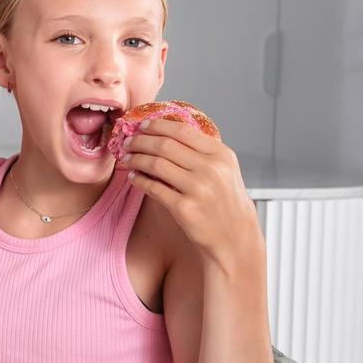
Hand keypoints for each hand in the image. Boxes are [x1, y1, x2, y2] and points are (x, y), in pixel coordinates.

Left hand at [118, 119, 261, 267]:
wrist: (235, 236)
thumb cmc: (225, 201)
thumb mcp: (224, 169)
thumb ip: (201, 151)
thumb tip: (165, 133)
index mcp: (221, 154)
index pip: (182, 131)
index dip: (158, 126)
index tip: (142, 125)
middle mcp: (211, 169)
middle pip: (165, 145)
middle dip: (141, 141)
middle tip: (128, 142)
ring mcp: (198, 189)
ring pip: (156, 164)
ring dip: (136, 159)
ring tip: (127, 158)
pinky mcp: (185, 209)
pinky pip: (154, 188)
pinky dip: (139, 180)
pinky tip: (134, 177)